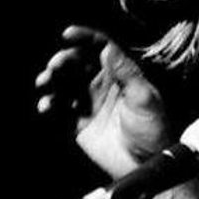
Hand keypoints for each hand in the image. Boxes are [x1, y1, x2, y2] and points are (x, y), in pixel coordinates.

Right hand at [36, 25, 170, 178]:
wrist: (146, 164)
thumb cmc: (153, 131)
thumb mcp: (144, 98)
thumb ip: (126, 73)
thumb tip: (108, 49)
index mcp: (120, 75)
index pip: (101, 48)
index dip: (84, 38)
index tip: (68, 34)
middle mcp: (103, 85)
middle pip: (77, 63)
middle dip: (63, 60)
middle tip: (55, 66)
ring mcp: (90, 103)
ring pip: (64, 84)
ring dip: (52, 80)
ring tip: (45, 82)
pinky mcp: (80, 123)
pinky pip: (60, 110)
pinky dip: (50, 104)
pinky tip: (47, 106)